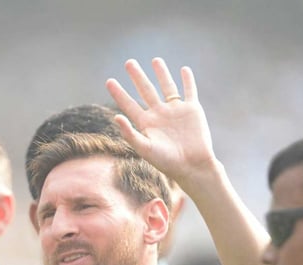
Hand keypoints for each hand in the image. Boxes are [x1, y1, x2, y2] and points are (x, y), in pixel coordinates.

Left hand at [105, 58, 216, 187]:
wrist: (193, 166)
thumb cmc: (167, 162)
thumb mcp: (145, 149)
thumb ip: (130, 134)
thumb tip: (115, 117)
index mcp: (146, 124)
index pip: (129, 105)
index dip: (119, 93)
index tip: (109, 81)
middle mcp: (160, 115)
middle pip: (146, 91)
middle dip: (138, 77)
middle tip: (129, 62)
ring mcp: (176, 111)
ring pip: (167, 87)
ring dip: (161, 73)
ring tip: (155, 60)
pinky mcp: (192, 110)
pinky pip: (189, 91)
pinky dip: (188, 80)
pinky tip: (184, 70)